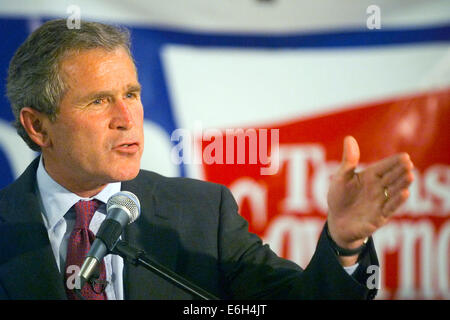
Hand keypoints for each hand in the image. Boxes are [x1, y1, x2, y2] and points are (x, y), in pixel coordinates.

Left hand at [327, 136, 413, 251]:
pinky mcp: (380, 216)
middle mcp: (378, 188)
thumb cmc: (339, 197)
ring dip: (402, 184)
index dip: (393, 162)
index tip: (405, 156)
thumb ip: (348, 160)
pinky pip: (390, 207)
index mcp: (369, 177)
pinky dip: (397, 200)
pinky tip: (405, 193)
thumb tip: (349, 138)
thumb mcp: (341, 177)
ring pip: (394, 191)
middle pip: (391, 178)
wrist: (337, 222)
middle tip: (409, 164)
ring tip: (410, 176)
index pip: (383, 167)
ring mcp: (380, 202)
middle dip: (400, 171)